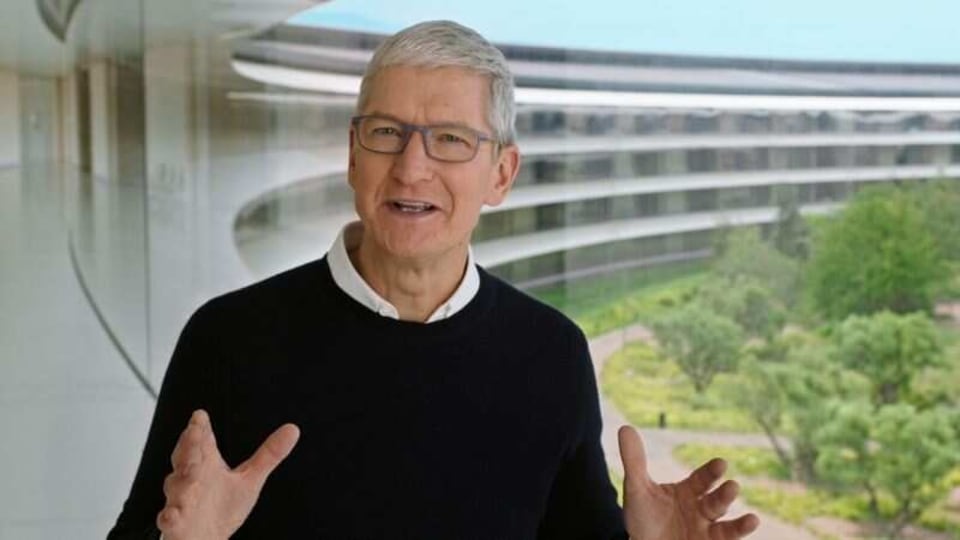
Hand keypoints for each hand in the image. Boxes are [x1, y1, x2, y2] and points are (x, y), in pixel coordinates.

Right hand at [156, 410, 299, 539]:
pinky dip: (170, 517)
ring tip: (191, 470)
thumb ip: (269, 454)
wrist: (205, 539)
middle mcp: (191, 478)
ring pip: (177, 485)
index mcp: (208, 464)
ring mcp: (181, 499)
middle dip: (189, 445)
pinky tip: (171, 516)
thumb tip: (293, 430)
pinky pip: (170, 519)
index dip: (201, 427)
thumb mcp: (250, 478)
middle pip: (187, 457)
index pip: (203, 440)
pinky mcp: (176, 522)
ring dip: (182, 478)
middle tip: (194, 431)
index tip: (201, 415)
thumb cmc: (222, 508)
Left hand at [618, 425, 758, 539]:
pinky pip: (727, 539)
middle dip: (725, 494)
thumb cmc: (642, 518)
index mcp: (688, 491)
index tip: (721, 463)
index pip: (703, 479)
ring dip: (738, 522)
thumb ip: (635, 461)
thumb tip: (625, 427)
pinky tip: (752, 522)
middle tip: (732, 486)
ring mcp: (706, 528)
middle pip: (716, 500)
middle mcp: (701, 508)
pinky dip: (740, 532)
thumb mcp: (636, 490)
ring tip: (752, 519)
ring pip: (725, 521)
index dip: (712, 472)